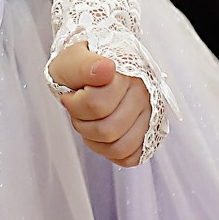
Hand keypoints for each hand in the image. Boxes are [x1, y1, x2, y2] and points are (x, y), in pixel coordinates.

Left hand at [47, 40, 153, 167]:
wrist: (90, 69)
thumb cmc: (80, 68)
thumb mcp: (72, 61)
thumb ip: (85, 65)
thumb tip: (106, 69)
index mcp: (127, 73)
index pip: (97, 105)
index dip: (75, 105)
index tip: (70, 95)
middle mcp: (144, 94)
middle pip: (107, 130)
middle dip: (82, 124)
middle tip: (76, 110)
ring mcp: (149, 116)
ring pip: (119, 147)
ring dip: (94, 140)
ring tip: (87, 122)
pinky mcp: (148, 134)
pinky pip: (130, 157)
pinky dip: (109, 152)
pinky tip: (100, 135)